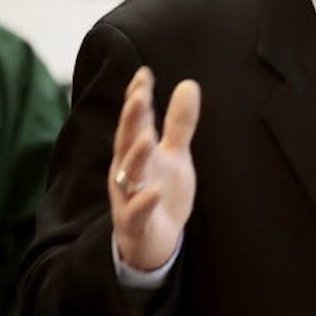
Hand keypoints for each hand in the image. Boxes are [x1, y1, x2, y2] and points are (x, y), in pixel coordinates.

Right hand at [111, 66, 201, 270]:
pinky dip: (144, 201)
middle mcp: (127, 171)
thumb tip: (188, 84)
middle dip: (131, 120)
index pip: (135, 121)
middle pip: (127, 142)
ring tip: (147, 139)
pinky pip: (137, 211)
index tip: (144, 74)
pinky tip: (154, 191)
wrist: (153, 241)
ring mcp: (129, 196)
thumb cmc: (160, 191)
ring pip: (128, 174)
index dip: (137, 98)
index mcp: (136, 152)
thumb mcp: (174, 154)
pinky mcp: (135, 222)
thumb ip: (179, 122)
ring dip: (136, 156)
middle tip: (138, 96)